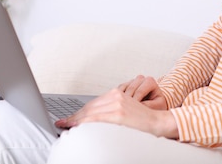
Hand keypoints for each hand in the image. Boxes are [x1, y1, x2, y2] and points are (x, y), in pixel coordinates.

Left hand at [54, 88, 178, 138]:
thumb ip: (111, 110)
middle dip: (75, 117)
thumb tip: (94, 119)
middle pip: (89, 107)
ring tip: (67, 127)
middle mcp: (116, 96)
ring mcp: (117, 104)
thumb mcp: (126, 110)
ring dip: (77, 121)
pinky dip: (85, 123)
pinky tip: (78, 127)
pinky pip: (97, 119)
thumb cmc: (143, 120)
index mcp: (117, 93)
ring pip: (90, 113)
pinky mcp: (119, 114)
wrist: (159, 122)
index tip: (68, 119)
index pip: (92, 104)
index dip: (78, 112)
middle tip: (63, 124)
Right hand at [118, 75, 166, 110]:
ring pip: (123, 89)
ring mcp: (131, 81)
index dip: (135, 102)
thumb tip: (138, 108)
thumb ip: (149, 105)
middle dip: (127, 102)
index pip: (140, 91)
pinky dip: (116, 98)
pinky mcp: (124, 85)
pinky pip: (118, 90)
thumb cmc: (157, 104)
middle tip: (125, 112)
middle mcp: (140, 79)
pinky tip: (118, 107)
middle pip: (130, 89)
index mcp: (150, 81)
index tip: (133, 112)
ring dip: (120, 100)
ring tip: (121, 111)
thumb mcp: (157, 106)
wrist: (154, 103)